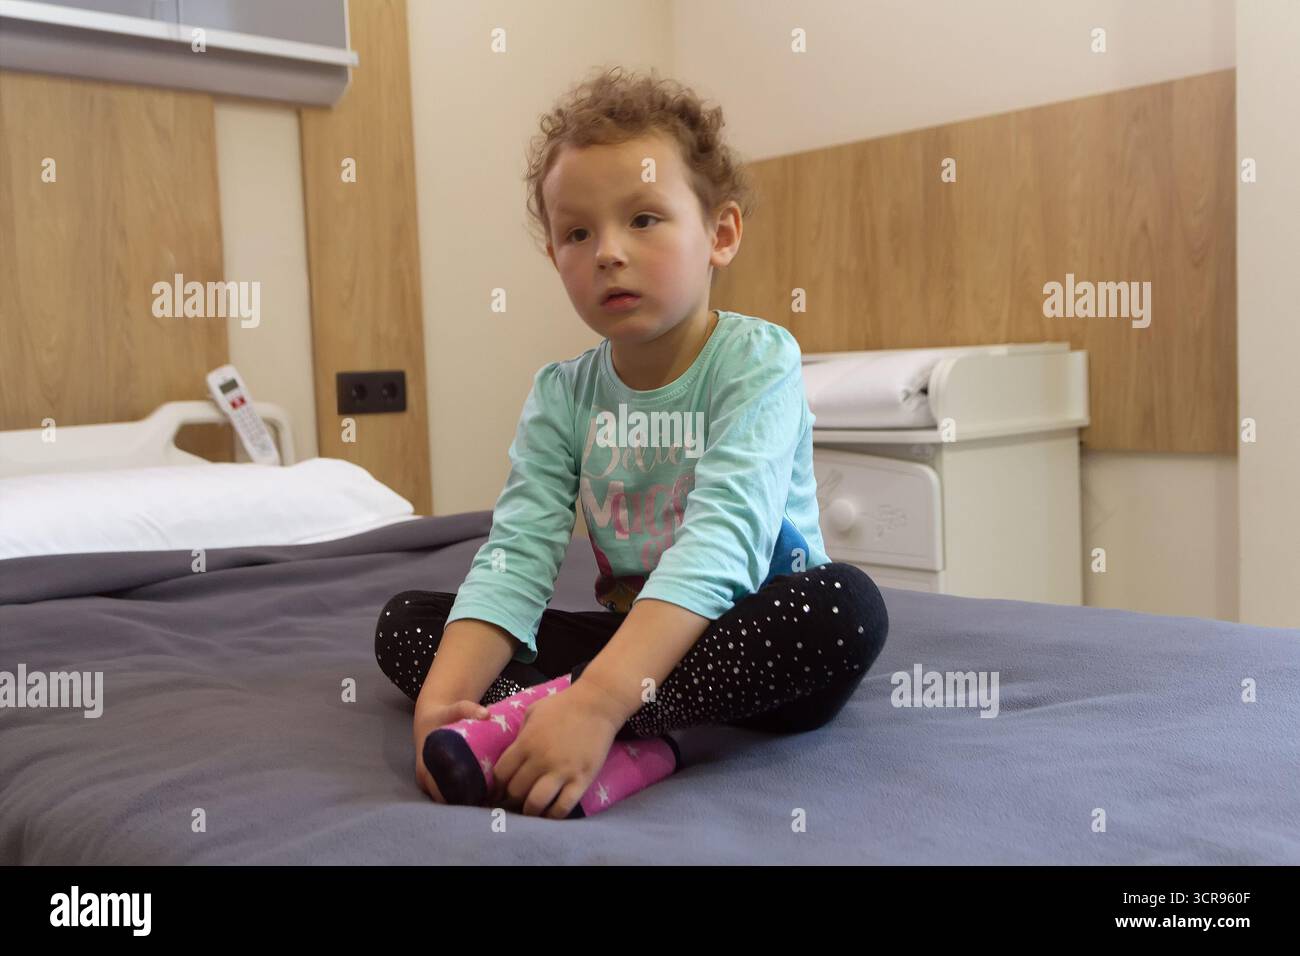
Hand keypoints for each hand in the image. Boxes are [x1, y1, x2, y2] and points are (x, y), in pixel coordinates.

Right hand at [413, 699, 489, 802]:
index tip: (482, 796)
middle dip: (465, 802)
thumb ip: (468, 709)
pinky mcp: (433, 782)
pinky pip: (446, 795)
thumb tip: (486, 714)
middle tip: (489, 800)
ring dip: (463, 802)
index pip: (441, 792)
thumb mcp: (453, 710)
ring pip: (446, 800)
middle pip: (445, 800)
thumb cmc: (442, 715)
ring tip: (487, 800)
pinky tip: (479, 799)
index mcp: (425, 767)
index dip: (461, 797)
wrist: (428, 717)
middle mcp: (425, 779)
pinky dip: (459, 798)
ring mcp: (428, 782)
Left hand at [490, 682, 624, 818]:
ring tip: (530, 811)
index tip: (497, 793)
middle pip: (515, 791)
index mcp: (526, 743)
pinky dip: (553, 815)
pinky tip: (550, 814)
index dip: (496, 787)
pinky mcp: (581, 779)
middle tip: (513, 804)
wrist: (597, 704)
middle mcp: (541, 760)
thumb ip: (519, 734)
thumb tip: (510, 754)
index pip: (501, 774)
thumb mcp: (532, 712)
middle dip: (511, 800)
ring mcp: (562, 771)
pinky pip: (563, 806)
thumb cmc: (563, 705)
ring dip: (529, 811)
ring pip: (536, 803)